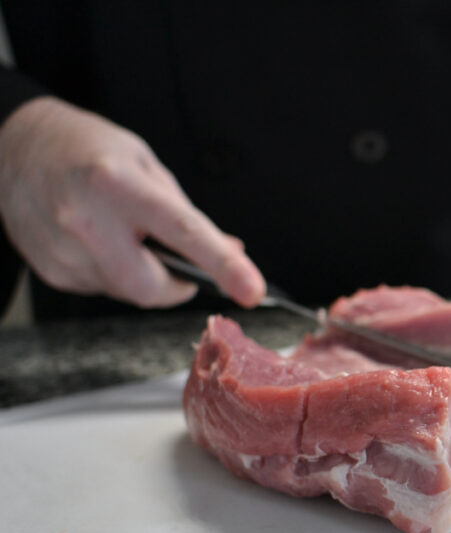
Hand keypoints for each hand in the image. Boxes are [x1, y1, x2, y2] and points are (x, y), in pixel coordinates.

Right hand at [0, 97, 264, 307]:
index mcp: (119, 185)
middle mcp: (86, 221)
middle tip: (179, 262)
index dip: (224, 265)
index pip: (184, 234)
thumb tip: (230, 251)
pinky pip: (103, 289)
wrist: (13, 147)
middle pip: (152, 288)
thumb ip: (187, 211)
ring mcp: (64, 251)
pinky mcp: (53, 272)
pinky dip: (114, 273)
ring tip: (123, 234)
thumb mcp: (144, 163)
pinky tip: (97, 241)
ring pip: (128, 292)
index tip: (252, 290)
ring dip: (142, 275)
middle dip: (175, 284)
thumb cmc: (87, 149)